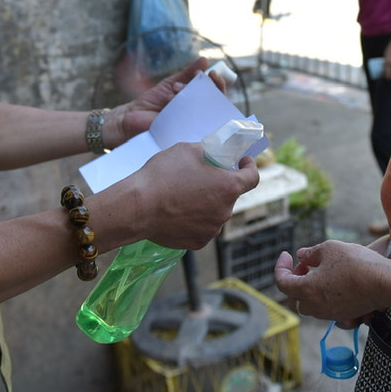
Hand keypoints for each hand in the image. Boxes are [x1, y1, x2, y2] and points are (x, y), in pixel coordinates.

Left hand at [106, 57, 211, 145]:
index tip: (213, 73)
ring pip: (205, 112)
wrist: (131, 118)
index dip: (217, 83)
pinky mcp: (182, 135)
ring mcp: (191, 126)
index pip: (214, 93)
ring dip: (191, 95)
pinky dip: (183, 110)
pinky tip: (171, 102)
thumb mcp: (170, 84)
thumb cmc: (150, 102)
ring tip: (175, 90)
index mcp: (194, 102)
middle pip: (216, 104)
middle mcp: (196, 115)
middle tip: (205, 77)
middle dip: (212, 88)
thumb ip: (187, 73)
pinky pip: (191, 124)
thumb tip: (205, 60)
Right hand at [126, 142, 259, 249]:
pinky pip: (201, 227)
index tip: (242, 163)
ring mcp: (212, 229)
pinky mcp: (197, 243)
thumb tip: (216, 153)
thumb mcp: (188, 149)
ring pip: (215, 212)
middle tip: (199, 177)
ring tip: (182, 195)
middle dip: (219, 185)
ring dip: (206, 203)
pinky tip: (177, 211)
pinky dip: (194, 219)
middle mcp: (225, 211)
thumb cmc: (163, 175)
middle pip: (230, 195)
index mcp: (229, 187)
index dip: (250, 167)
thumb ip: (210, 151)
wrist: (137, 207)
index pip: (253, 178)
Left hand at [273, 240, 388, 326]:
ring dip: (309, 289)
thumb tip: (301, 256)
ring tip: (321, 272)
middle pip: (294, 297)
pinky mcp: (344, 315)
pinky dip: (323, 297)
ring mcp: (330, 314)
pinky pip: (326, 309)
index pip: (282, 282)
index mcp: (306, 290)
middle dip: (295, 280)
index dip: (280, 267)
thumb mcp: (329, 249)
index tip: (287, 254)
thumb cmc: (355, 262)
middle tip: (306, 264)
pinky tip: (334, 284)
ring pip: (310, 305)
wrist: (384, 283)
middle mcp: (315, 307)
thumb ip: (311, 253)